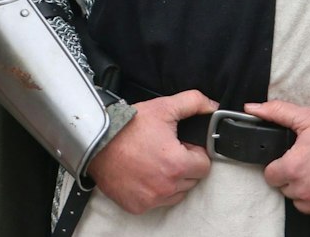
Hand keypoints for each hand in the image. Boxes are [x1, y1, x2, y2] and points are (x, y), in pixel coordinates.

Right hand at [89, 90, 216, 213]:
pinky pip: (157, 202)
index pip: (204, 165)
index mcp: (177, 164)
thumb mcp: (163, 107)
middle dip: (184, 166)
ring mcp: (152, 199)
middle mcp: (166, 186)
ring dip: (172, 180)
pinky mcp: (138, 206)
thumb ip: (193, 103)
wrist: (96, 142)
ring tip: (155, 162)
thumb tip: (213, 107)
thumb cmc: (128, 126)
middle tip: (166, 151)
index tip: (181, 146)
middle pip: (191, 180)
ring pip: (177, 193)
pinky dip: (155, 191)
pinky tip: (144, 174)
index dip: (195, 153)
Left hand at [248, 101, 309, 218]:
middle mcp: (304, 190)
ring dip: (306, 190)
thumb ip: (276, 113)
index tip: (291, 159)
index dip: (279, 165)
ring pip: (300, 201)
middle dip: (293, 176)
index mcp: (293, 168)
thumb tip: (251, 108)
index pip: (270, 175)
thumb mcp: (308, 118)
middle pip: (285, 188)